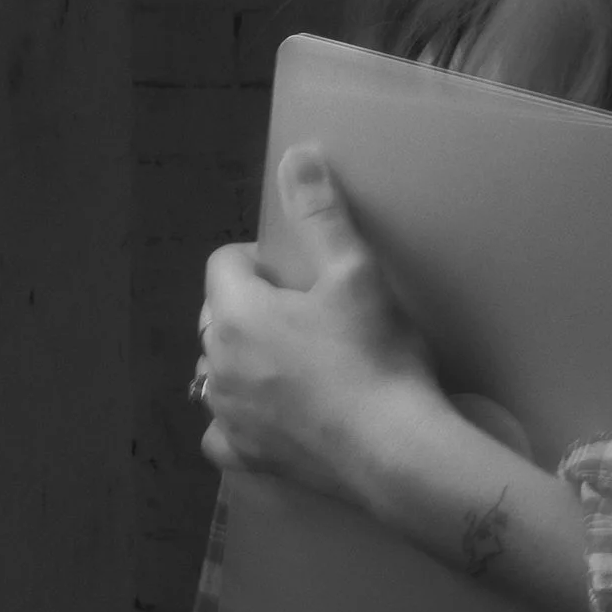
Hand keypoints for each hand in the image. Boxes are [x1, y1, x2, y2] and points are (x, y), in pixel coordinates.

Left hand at [198, 145, 438, 510]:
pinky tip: (265, 415)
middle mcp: (218, 365)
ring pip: (215, 372)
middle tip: (303, 311)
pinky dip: (236, 419)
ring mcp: (228, 415)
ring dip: (240, 359)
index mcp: (236, 313)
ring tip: (290, 359)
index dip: (258, 258)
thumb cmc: (375, 355)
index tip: (297, 270)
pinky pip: (220, 432)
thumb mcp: (355, 272)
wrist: (396, 450)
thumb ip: (320, 213)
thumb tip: (296, 155)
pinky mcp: (247, 456)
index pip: (223, 264)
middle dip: (247, 306)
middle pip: (217, 316)